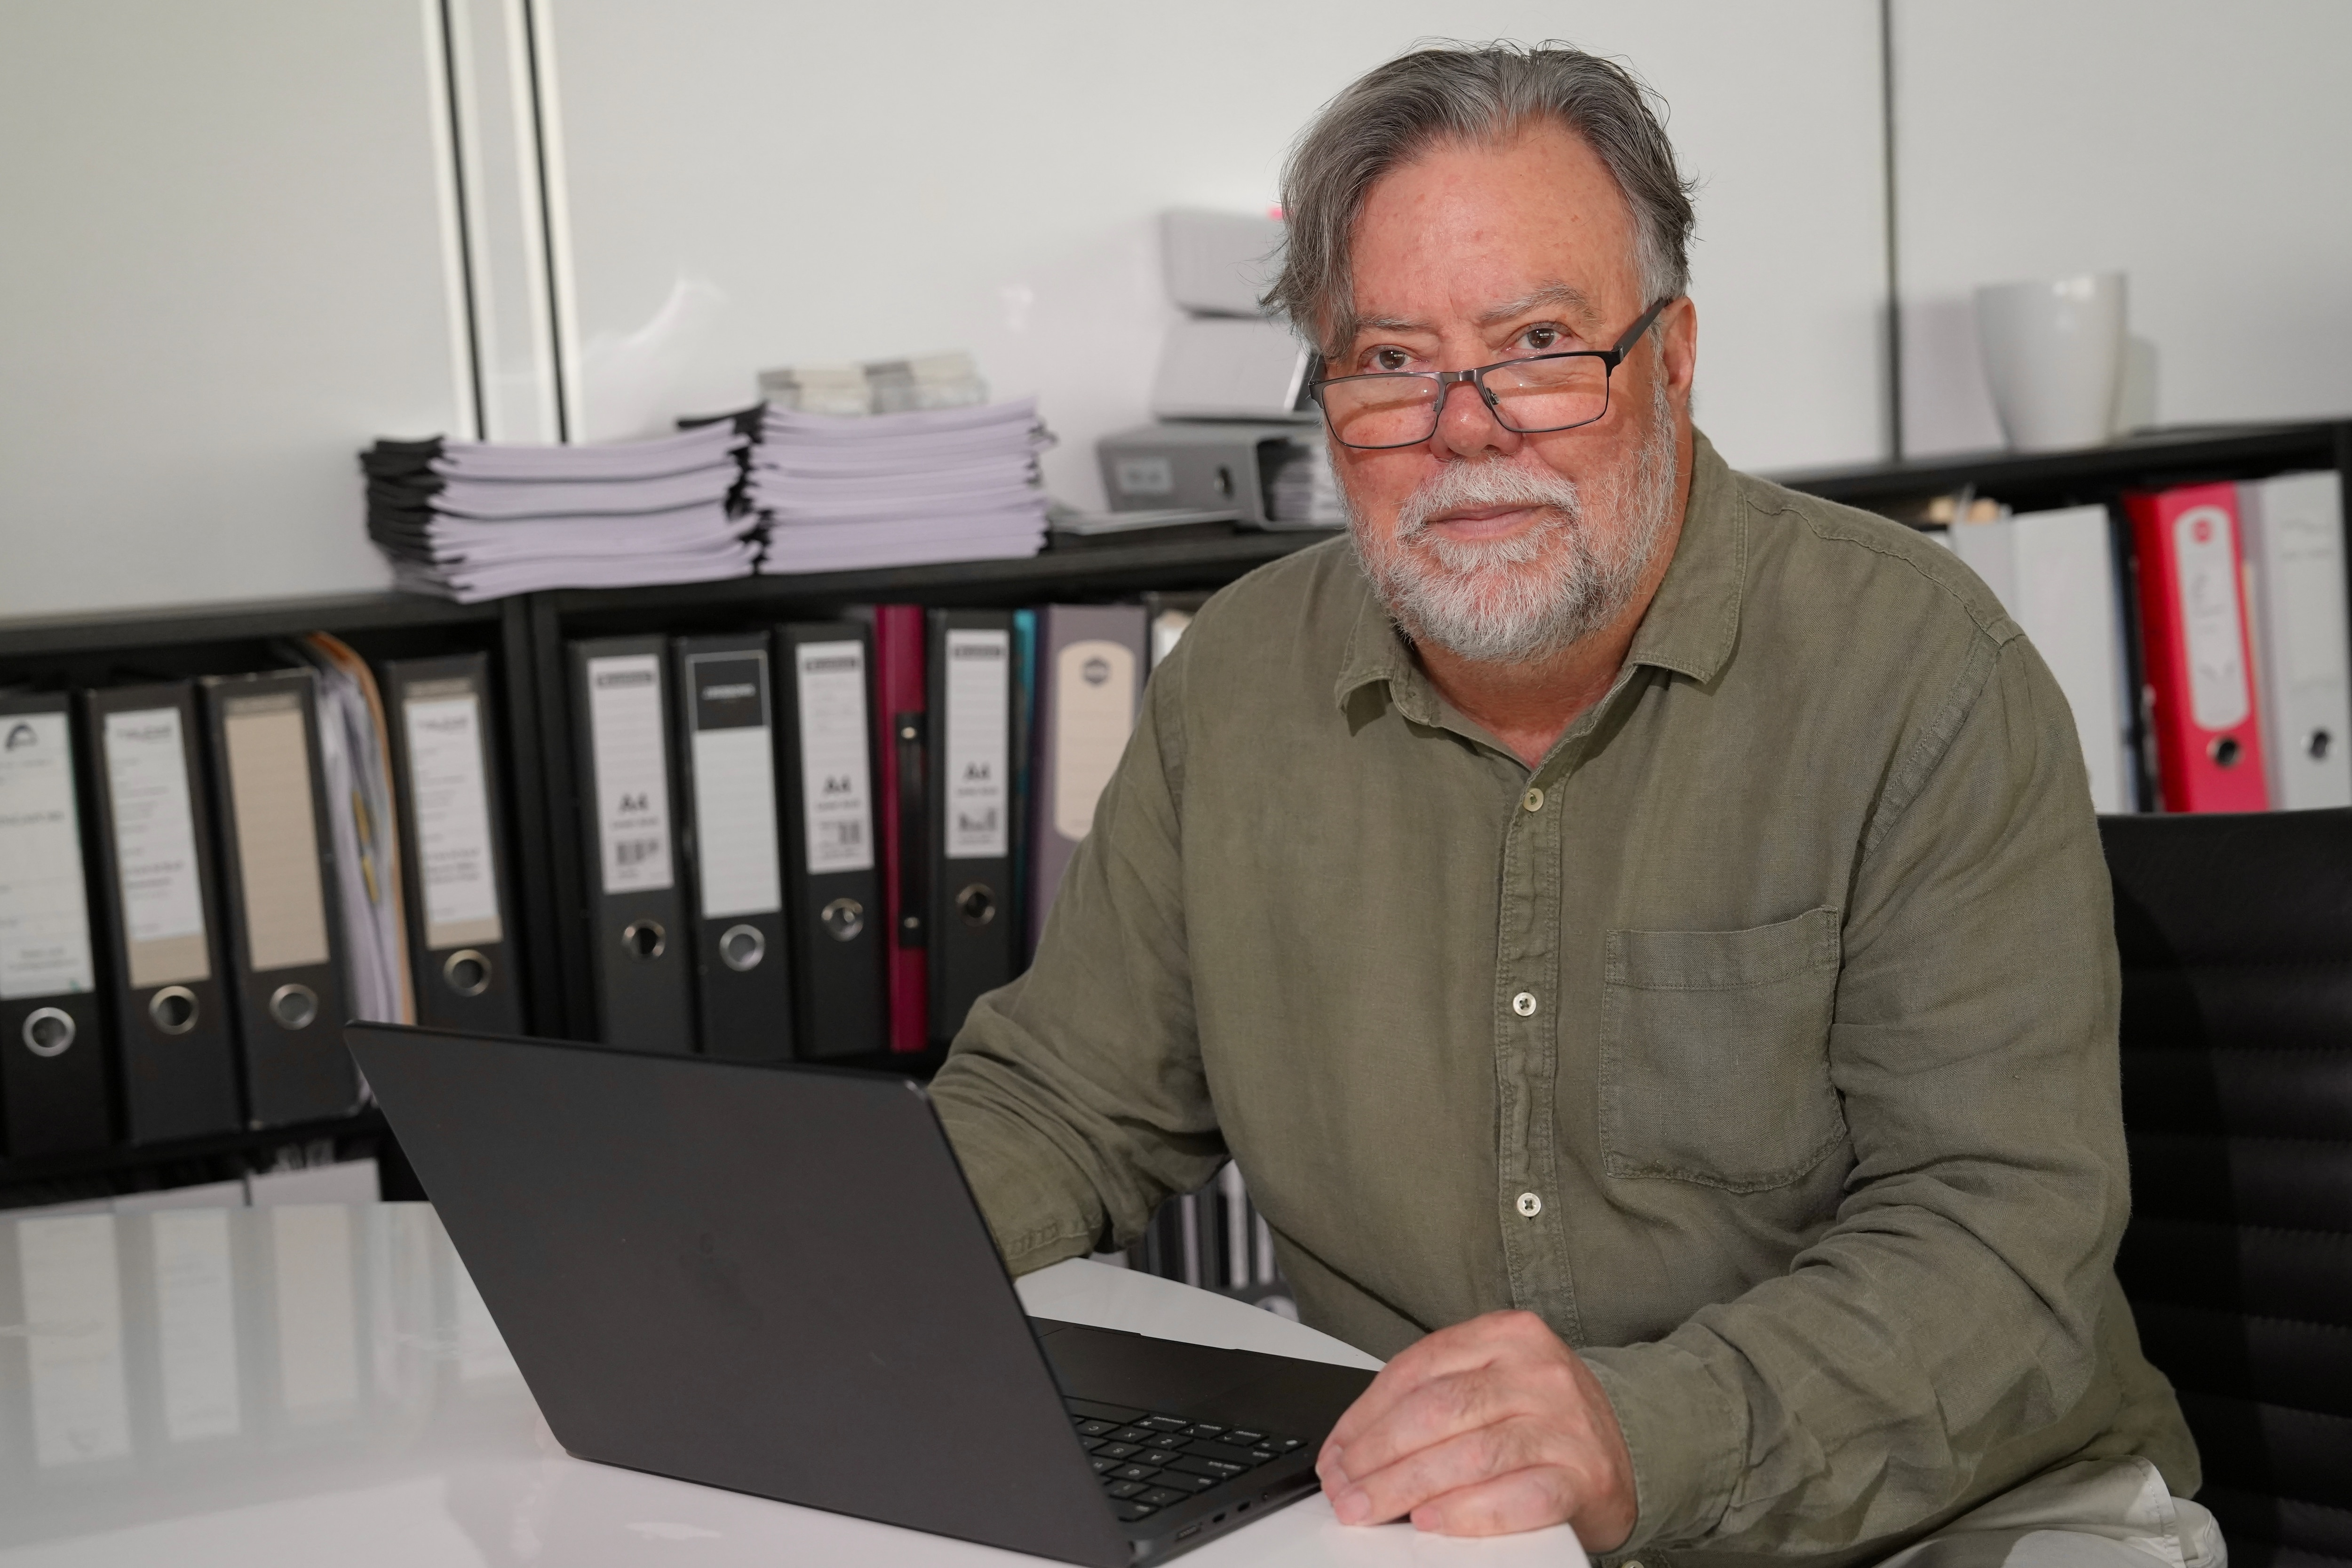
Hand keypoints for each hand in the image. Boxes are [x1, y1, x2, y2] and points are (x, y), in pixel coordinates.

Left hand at [1316, 1309, 1636, 1543]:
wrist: (1632, 1448)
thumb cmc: (1545, 1418)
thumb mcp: (1494, 1379)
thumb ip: (1435, 1395)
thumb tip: (1355, 1443)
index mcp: (1507, 1334)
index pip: (1416, 1370)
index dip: (1364, 1416)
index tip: (1335, 1452)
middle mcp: (1537, 1373)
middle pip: (1436, 1412)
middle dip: (1376, 1456)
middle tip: (1342, 1489)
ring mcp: (1564, 1424)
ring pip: (1468, 1454)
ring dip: (1406, 1487)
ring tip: (1369, 1508)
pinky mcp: (1584, 1476)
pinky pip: (1517, 1496)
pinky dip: (1468, 1512)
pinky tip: (1432, 1521)